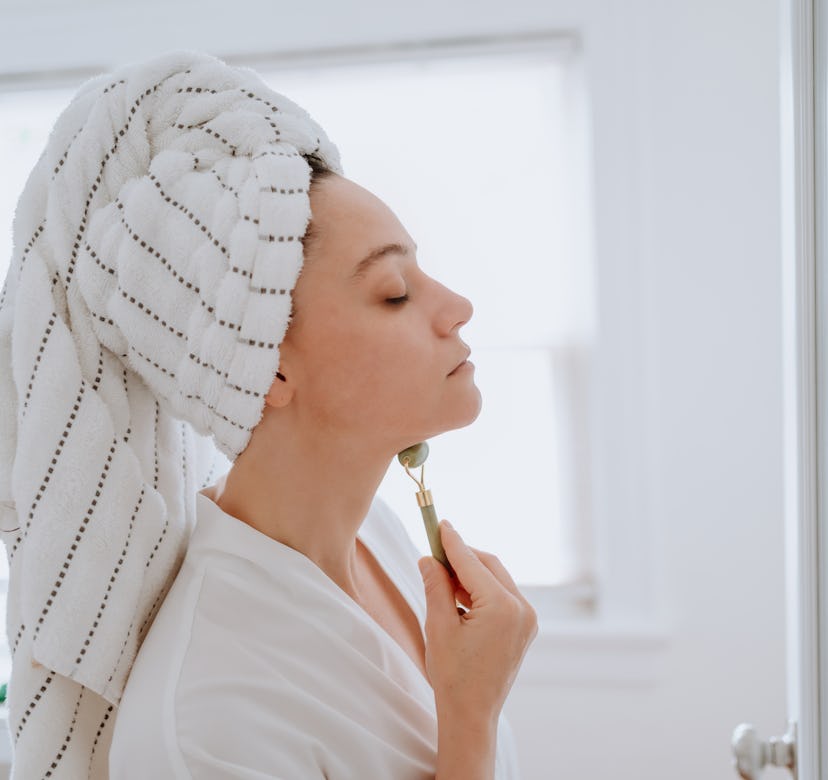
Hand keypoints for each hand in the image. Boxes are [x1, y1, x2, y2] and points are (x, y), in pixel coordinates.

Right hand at [417, 520, 537, 723]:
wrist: (472, 715)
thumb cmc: (453, 675)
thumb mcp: (438, 626)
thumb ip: (436, 586)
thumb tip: (428, 558)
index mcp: (502, 607)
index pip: (472, 563)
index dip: (452, 542)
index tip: (439, 524)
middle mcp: (522, 609)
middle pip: (489, 566)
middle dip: (462, 556)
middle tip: (435, 550)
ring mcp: (527, 619)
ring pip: (497, 579)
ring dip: (471, 573)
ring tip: (441, 575)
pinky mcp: (525, 628)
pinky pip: (503, 596)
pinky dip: (481, 590)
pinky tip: (458, 594)